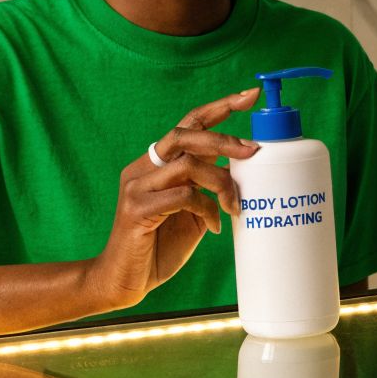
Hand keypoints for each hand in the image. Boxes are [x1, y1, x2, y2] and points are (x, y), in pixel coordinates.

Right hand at [86, 88, 261, 309]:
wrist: (124, 282)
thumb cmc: (159, 246)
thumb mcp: (191, 211)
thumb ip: (207, 187)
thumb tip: (242, 170)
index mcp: (157, 164)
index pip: (188, 124)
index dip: (220, 107)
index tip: (251, 95)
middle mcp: (144, 168)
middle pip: (185, 134)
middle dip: (224, 138)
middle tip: (253, 151)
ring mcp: (137, 187)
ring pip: (188, 164)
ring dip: (221, 182)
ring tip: (234, 206)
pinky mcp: (137, 209)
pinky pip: (183, 196)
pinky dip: (206, 208)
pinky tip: (213, 226)